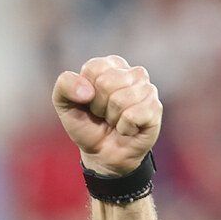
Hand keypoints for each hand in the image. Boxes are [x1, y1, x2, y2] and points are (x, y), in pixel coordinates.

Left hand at [53, 55, 161, 176]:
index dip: (85, 91)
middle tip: (103, 115)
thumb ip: (64, 85)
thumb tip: (87, 91)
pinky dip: (124, 128)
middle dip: (98, 106)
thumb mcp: (64, 103)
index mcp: (112, 65)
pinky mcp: (155, 108)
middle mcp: (133, 72)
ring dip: (111, 118)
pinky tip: (127, 129)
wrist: (102, 154)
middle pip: (106, 83)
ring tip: (115, 121)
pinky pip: (131, 116)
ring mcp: (148, 89)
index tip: (89, 102)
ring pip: (119, 100)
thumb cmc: (87, 125)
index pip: (93, 68)